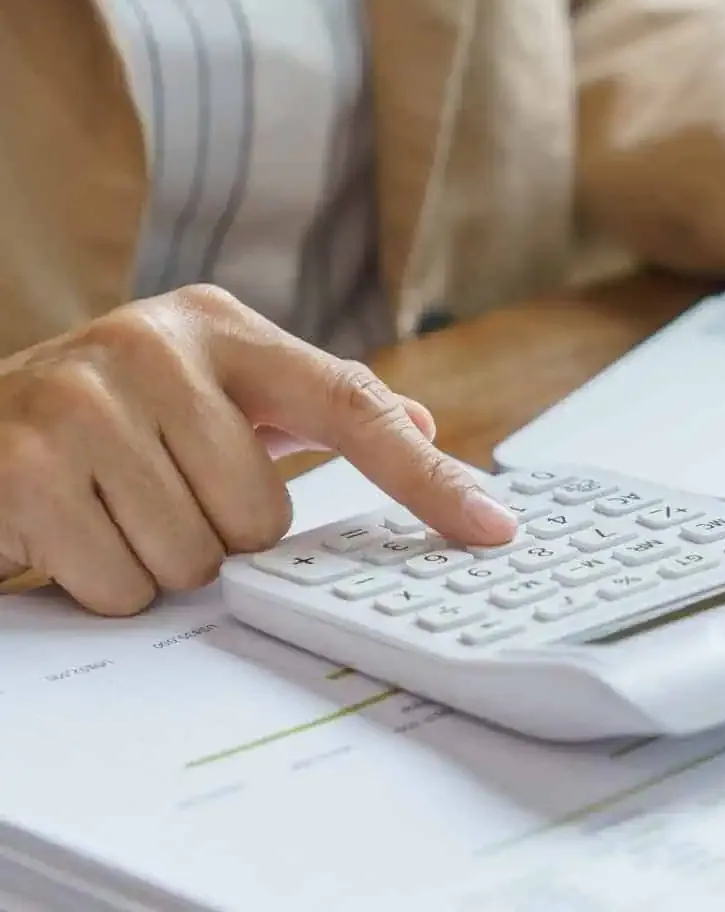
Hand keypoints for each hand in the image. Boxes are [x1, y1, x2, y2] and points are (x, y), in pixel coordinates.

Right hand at [0, 285, 516, 614]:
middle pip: (264, 515)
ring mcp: (85, 400)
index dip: (428, 477)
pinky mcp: (24, 465)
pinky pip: (124, 583)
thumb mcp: (212, 389)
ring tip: (117, 505)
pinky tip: (74, 527)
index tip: (492, 527)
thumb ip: (314, 406)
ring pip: (196, 557)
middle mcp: (157, 347)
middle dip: (219, 531)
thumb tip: (417, 423)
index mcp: (222, 328)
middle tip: (165, 493)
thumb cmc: (113, 416)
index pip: (352, 405)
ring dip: (161, 557)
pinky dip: (108, 580)